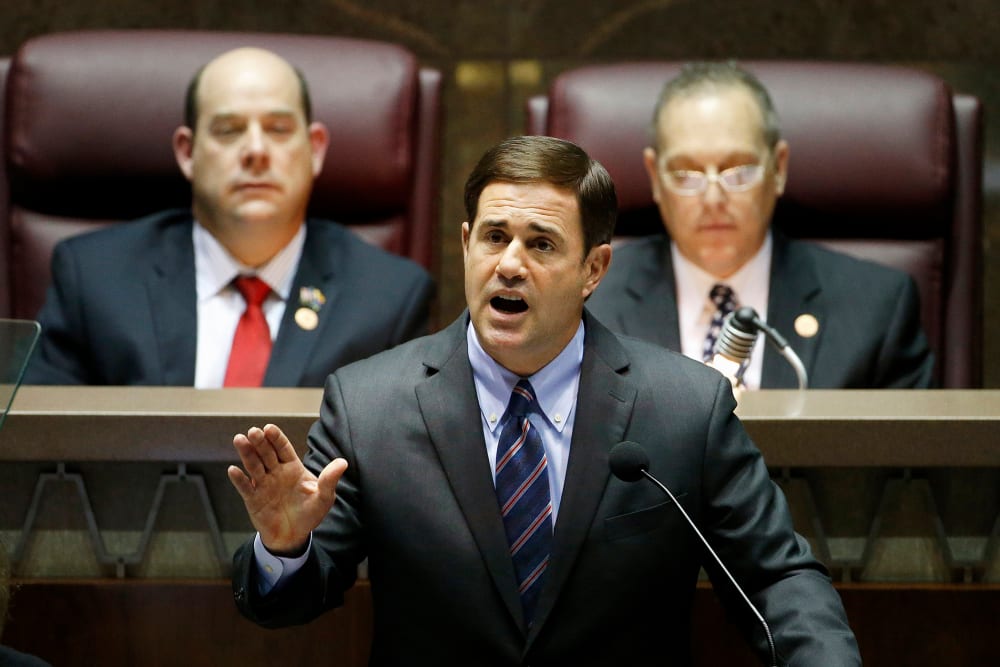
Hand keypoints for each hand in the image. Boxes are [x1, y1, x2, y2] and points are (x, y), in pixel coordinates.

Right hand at [227, 423, 346, 553]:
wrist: (294, 536)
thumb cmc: (310, 513)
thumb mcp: (324, 497)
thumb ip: (330, 479)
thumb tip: (343, 462)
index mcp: (292, 467)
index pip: (283, 448)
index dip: (276, 438)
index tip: (269, 428)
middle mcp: (275, 472)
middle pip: (266, 453)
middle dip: (260, 442)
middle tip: (253, 431)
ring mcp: (263, 485)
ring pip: (253, 465)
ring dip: (246, 453)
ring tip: (240, 440)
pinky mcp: (253, 499)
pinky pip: (245, 487)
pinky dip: (239, 479)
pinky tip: (233, 470)